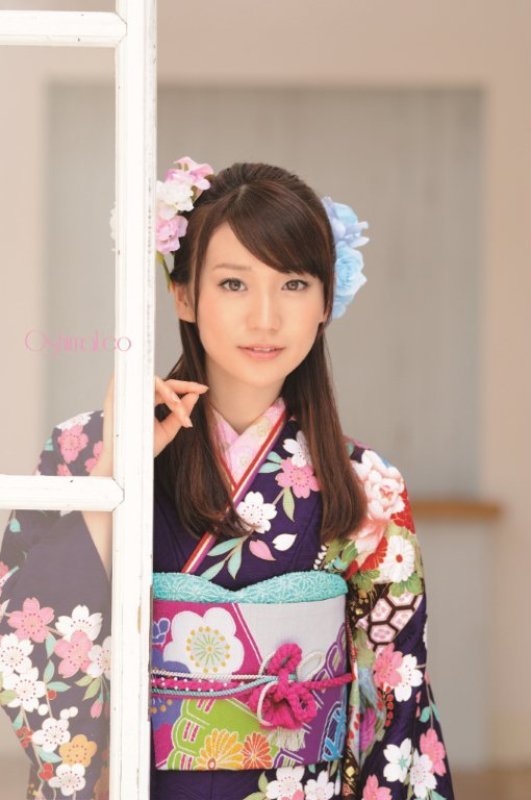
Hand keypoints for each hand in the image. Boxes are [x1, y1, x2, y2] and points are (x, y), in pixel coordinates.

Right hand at [92, 374, 208, 474]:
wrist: (125, 462)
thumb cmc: (142, 448)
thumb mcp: (167, 431)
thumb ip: (180, 414)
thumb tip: (195, 395)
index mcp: (147, 401)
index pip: (168, 389)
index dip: (186, 387)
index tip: (204, 390)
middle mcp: (136, 395)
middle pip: (162, 382)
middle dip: (182, 386)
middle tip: (198, 391)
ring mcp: (125, 394)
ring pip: (150, 382)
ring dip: (168, 390)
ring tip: (177, 404)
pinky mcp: (115, 395)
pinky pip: (135, 382)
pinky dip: (151, 387)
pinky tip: (166, 396)